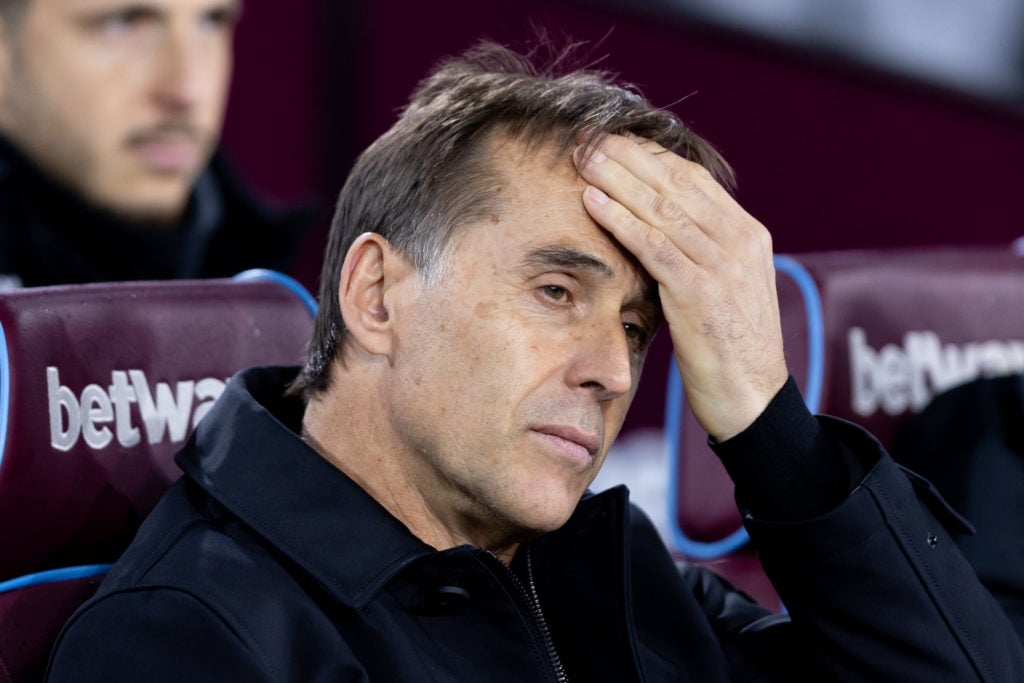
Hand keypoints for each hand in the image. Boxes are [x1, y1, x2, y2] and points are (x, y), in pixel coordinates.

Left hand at [575, 134, 787, 440]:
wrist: (753, 398)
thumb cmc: (730, 346)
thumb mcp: (725, 287)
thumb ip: (701, 252)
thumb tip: (659, 227)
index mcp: (747, 234)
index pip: (693, 179)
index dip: (650, 156)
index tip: (613, 141)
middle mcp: (739, 241)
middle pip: (675, 183)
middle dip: (627, 156)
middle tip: (588, 137)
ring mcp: (723, 266)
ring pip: (662, 207)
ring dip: (617, 178)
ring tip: (582, 158)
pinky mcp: (701, 294)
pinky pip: (654, 246)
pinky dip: (620, 220)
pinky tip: (592, 203)